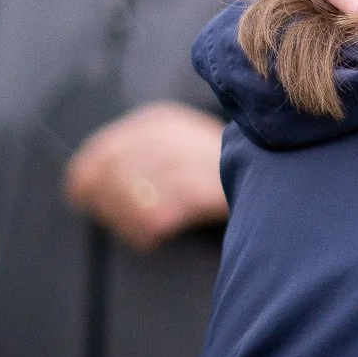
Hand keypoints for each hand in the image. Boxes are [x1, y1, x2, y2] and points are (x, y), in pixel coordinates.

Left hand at [63, 103, 228, 252]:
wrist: (277, 172)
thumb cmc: (216, 170)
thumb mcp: (176, 149)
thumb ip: (137, 158)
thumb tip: (83, 184)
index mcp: (160, 121)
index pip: (105, 148)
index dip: (86, 175)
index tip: (79, 196)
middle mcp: (173, 134)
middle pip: (116, 173)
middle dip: (109, 203)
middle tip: (116, 222)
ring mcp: (191, 158)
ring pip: (135, 195)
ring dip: (129, 220)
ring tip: (140, 232)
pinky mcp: (206, 188)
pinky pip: (160, 214)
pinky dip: (151, 228)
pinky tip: (155, 236)